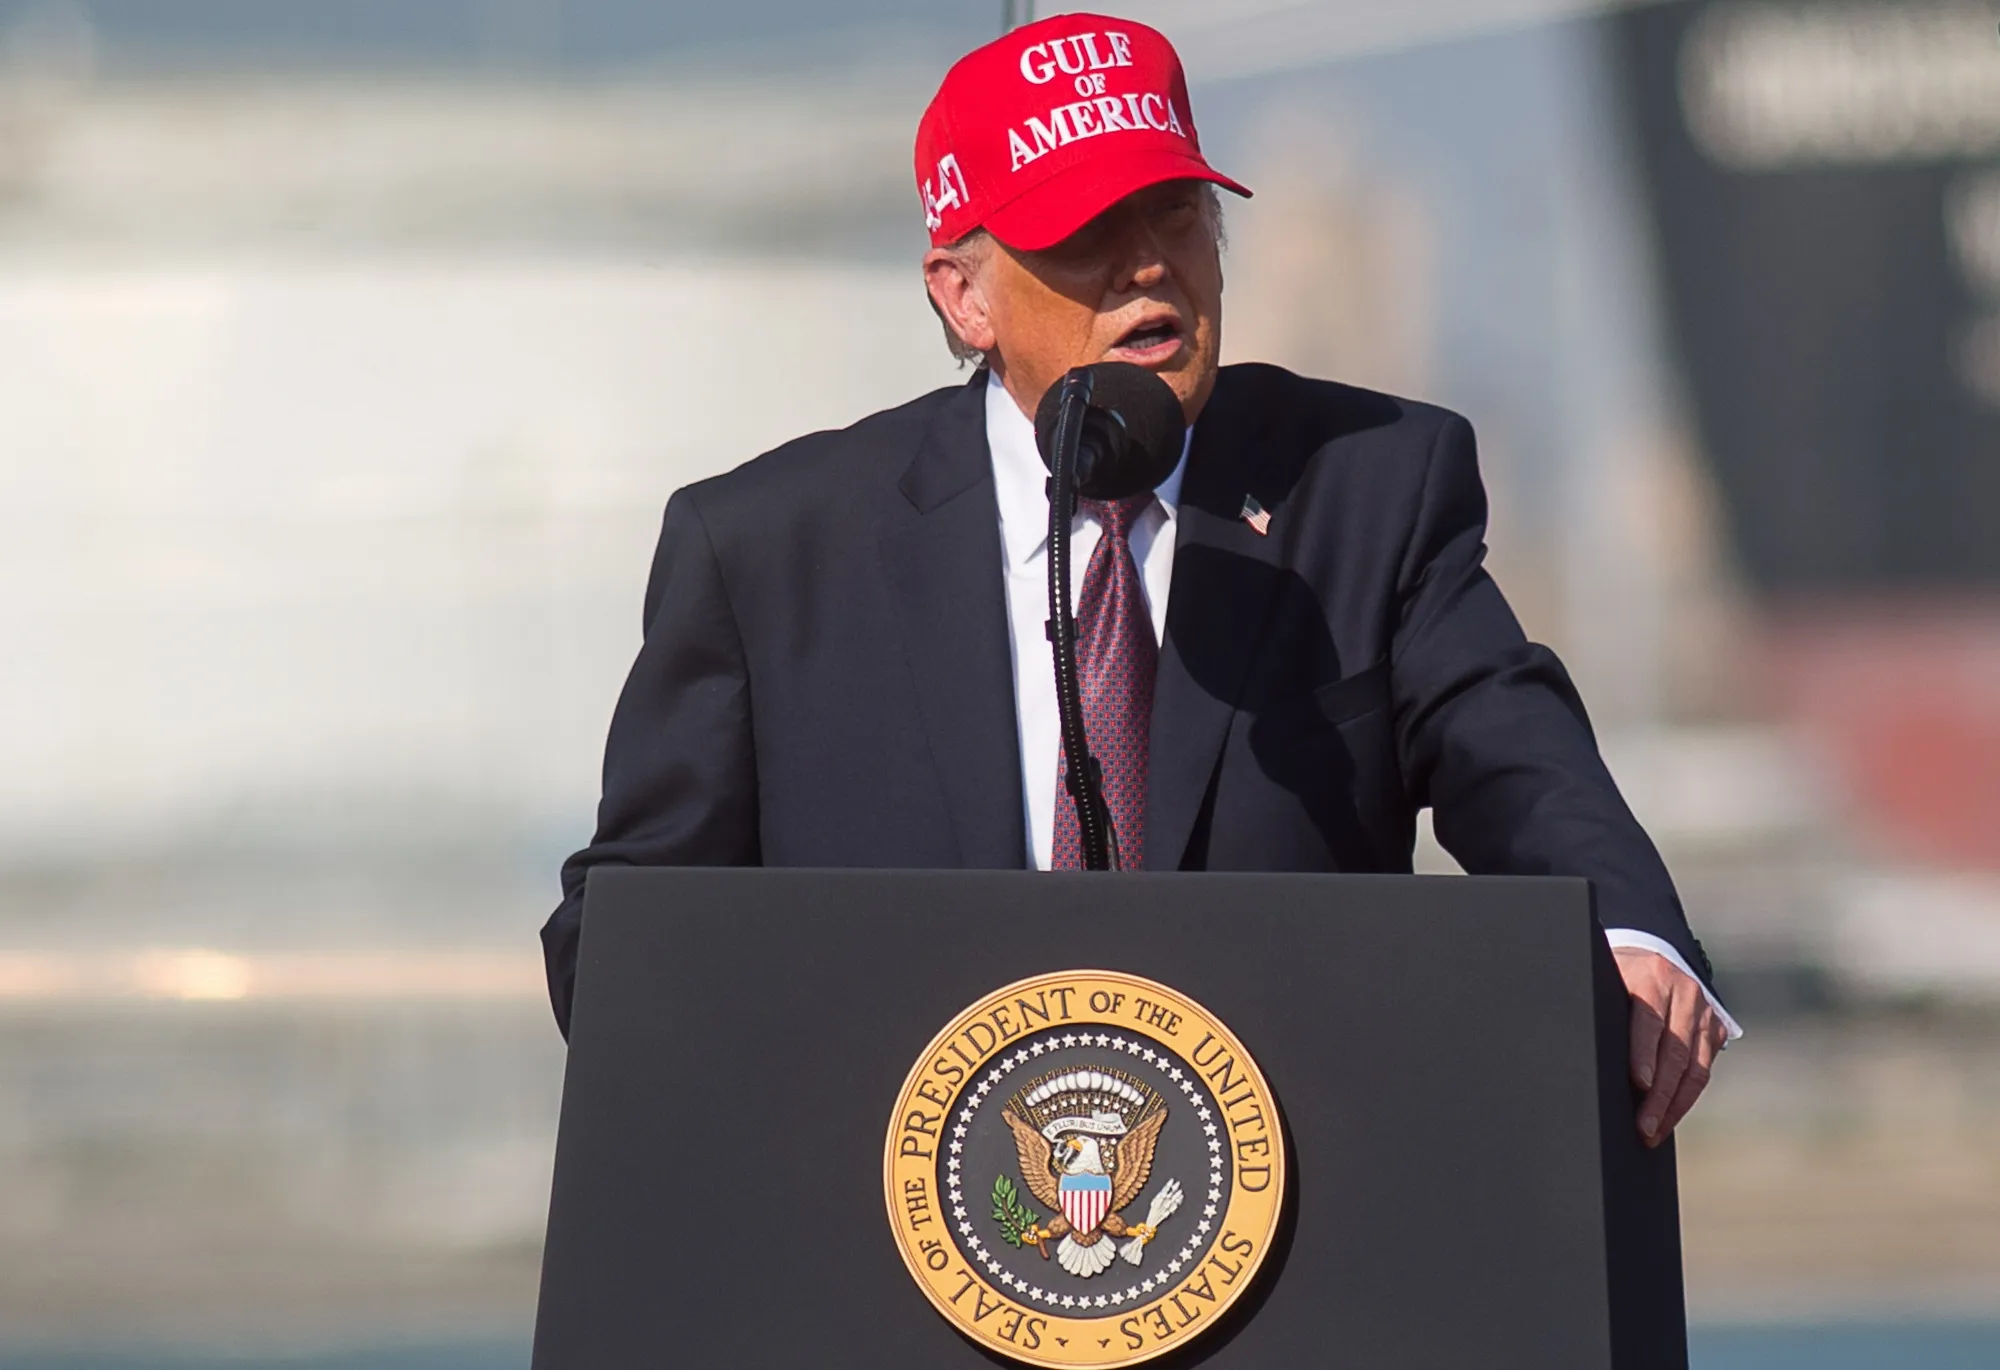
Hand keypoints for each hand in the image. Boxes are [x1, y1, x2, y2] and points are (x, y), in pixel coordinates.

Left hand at [1614, 948, 1726, 1147]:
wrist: (1654, 957)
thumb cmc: (1618, 977)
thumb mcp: (1605, 981)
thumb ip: (1598, 1007)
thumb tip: (1573, 1043)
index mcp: (1649, 977)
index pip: (1648, 1019)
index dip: (1644, 1053)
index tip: (1639, 1082)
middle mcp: (1683, 992)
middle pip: (1674, 1051)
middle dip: (1659, 1095)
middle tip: (1643, 1126)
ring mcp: (1703, 1011)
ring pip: (1695, 1068)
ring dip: (1674, 1106)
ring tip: (1653, 1132)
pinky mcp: (1715, 1028)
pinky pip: (1703, 1070)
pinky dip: (1687, 1098)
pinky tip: (1668, 1117)